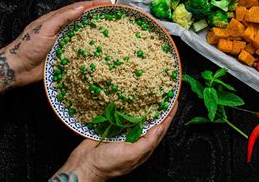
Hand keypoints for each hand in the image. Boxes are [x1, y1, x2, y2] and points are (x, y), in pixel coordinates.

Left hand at [2, 0, 109, 87]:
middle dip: (97, 16)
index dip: (93, 4)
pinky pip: (81, 51)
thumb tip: (81, 8)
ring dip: (96, 32)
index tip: (107, 3)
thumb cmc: (28, 46)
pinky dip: (91, 49)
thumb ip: (62, 17)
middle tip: (112, 16)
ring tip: (111, 31)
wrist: (18, 69)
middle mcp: (63, 30)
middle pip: (83, 20)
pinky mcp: (67, 56)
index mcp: (56, 19)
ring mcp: (65, 43)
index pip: (78, 8)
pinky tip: (100, 49)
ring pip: (84, 35)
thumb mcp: (45, 28)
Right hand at [51, 102, 177, 181]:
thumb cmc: (107, 164)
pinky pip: (125, 116)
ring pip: (139, 118)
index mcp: (143, 147)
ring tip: (153, 93)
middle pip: (152, 122)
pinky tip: (132, 99)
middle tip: (166, 94)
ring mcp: (125, 134)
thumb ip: (147, 142)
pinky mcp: (113, 128)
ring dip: (146, 107)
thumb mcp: (131, 155)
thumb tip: (161, 127)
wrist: (83, 166)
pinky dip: (130, 108)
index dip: (169, 116)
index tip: (175, 102)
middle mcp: (136, 139)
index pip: (161, 129)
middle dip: (160, 109)